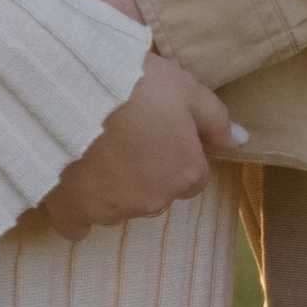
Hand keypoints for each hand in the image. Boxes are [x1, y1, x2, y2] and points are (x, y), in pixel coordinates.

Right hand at [35, 54, 239, 236]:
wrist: (66, 87)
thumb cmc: (131, 82)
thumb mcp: (182, 87)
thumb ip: (214, 118)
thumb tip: (240, 140)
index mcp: (185, 173)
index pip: (190, 175)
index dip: (171, 150)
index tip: (151, 128)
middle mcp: (153, 201)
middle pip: (154, 191)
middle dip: (141, 169)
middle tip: (119, 130)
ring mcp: (111, 211)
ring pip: (117, 205)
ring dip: (109, 185)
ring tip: (89, 144)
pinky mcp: (73, 212)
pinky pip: (78, 225)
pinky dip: (77, 209)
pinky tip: (70, 183)